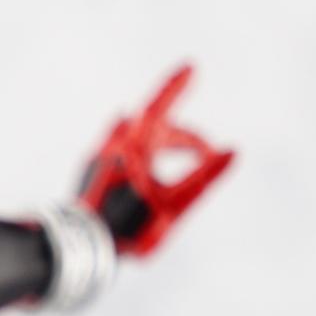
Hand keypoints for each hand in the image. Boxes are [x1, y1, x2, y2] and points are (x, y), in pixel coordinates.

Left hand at [78, 63, 233, 256]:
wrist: (82, 248)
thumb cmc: (130, 230)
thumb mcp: (174, 206)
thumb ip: (204, 177)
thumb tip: (233, 151)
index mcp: (134, 149)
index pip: (159, 108)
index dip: (175, 86)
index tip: (191, 66)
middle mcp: (113, 146)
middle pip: (156, 129)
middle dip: (185, 138)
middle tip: (209, 152)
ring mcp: (99, 156)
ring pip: (139, 137)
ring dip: (164, 142)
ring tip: (186, 152)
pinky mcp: (91, 169)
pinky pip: (120, 146)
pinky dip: (141, 147)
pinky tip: (140, 143)